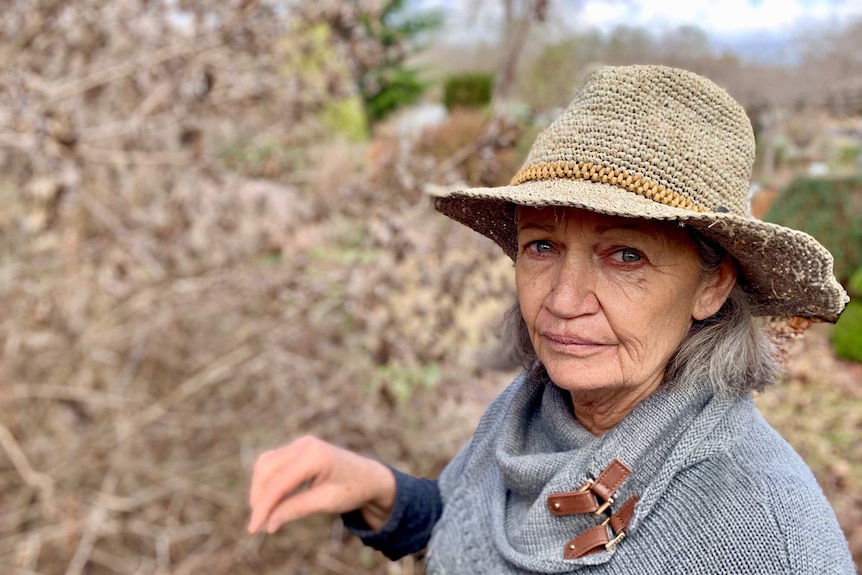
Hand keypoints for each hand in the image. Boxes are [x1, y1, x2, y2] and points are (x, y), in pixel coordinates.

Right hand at [247, 435, 396, 533]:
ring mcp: (300, 444)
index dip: (263, 506)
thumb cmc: (353, 489)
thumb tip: (268, 524)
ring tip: (262, 513)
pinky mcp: (297, 448)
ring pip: (266, 464)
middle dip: (258, 497)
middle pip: (267, 469)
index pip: (279, 483)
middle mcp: (304, 444)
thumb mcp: (326, 503)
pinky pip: (273, 462)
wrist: (369, 476)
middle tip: (257, 524)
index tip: (254, 529)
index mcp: (315, 456)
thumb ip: (296, 509)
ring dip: (260, 488)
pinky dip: (267, 480)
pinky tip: (269, 500)